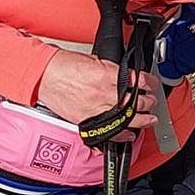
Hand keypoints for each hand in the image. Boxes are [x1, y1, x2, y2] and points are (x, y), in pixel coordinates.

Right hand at [36, 51, 157, 134]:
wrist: (43, 75)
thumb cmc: (62, 66)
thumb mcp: (93, 60)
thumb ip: (110, 69)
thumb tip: (123, 75)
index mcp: (106, 75)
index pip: (137, 80)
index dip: (149, 83)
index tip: (152, 84)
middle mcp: (103, 93)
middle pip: (135, 101)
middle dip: (148, 101)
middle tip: (152, 100)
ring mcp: (95, 109)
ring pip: (127, 118)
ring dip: (143, 120)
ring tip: (150, 119)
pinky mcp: (86, 120)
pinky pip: (109, 131)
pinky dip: (122, 135)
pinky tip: (130, 135)